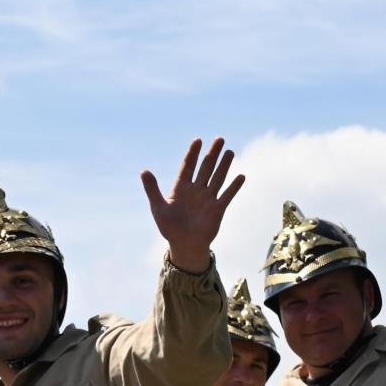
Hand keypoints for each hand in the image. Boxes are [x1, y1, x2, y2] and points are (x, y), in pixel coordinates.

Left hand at [140, 137, 245, 271]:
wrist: (184, 246)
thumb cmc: (170, 228)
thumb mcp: (158, 207)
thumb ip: (152, 189)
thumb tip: (144, 171)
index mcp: (181, 188)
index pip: (188, 166)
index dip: (193, 154)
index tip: (198, 140)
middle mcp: (196, 190)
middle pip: (206, 168)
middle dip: (212, 154)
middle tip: (219, 139)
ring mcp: (208, 199)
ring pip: (217, 178)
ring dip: (224, 165)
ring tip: (229, 152)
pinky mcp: (217, 209)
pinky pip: (227, 195)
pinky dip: (234, 187)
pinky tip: (241, 176)